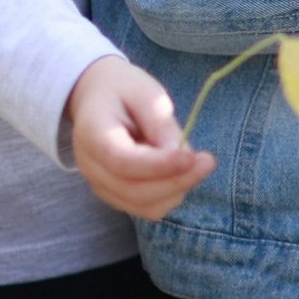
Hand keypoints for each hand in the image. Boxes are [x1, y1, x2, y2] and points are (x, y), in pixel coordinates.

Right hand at [64, 56, 213, 218]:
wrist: (98, 97)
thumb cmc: (124, 90)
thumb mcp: (145, 93)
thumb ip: (161, 124)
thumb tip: (182, 159)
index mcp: (91, 132)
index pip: (121, 161)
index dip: (158, 165)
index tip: (191, 157)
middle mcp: (90, 165)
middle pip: (133, 191)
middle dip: (176, 181)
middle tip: (208, 161)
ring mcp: (100, 185)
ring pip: (143, 206)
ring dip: (176, 189)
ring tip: (192, 160)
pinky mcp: (115, 195)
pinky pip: (146, 208)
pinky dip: (170, 194)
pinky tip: (179, 170)